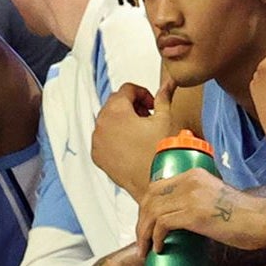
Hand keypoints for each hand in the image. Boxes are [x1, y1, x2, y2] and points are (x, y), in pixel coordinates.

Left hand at [92, 80, 177, 197]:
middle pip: (114, 104)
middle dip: (132, 106)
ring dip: (123, 121)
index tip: (153, 104)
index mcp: (116, 112)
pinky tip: (134, 145)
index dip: (143, 93)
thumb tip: (168, 83)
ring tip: (142, 132)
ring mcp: (97, 142)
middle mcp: (101, 125)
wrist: (156, 182)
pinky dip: (115, 137)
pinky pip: (104, 139)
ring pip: (108, 122)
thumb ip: (164, 97)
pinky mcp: (98, 157)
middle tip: (149, 116)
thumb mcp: (165, 119)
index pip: (126, 89)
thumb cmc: (161, 152)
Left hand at [136, 168, 265, 253]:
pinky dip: (156, 238)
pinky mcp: (194, 214)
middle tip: (143, 240)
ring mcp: (191, 196)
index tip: (146, 224)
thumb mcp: (216, 197)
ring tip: (147, 248)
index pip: (157, 187)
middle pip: (149, 198)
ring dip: (144, 233)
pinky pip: (162, 224)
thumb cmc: (245, 215)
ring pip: (152, 212)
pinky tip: (160, 248)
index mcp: (195, 174)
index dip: (146, 207)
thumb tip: (180, 217)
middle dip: (141, 221)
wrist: (263, 220)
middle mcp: (190, 181)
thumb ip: (198, 199)